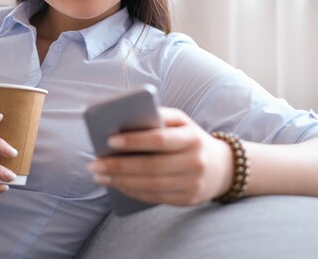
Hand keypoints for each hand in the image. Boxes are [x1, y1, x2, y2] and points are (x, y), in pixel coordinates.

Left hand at [88, 107, 233, 206]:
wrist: (223, 167)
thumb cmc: (191, 137)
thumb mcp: (181, 121)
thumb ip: (158, 117)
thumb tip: (125, 122)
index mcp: (191, 138)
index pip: (160, 140)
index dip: (134, 141)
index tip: (109, 141)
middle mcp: (194, 162)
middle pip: (150, 166)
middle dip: (118, 166)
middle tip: (95, 165)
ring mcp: (192, 184)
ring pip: (150, 185)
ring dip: (120, 181)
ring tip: (100, 176)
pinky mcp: (188, 200)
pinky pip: (155, 198)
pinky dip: (133, 192)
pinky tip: (117, 185)